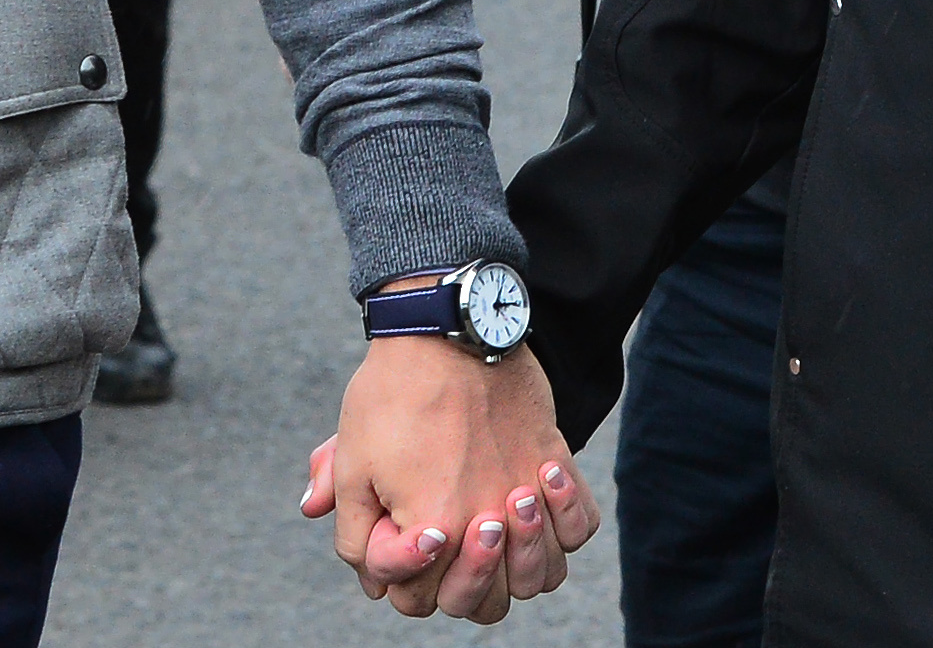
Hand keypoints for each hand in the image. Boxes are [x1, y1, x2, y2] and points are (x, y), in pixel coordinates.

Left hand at [305, 337, 594, 619]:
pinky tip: (535, 502)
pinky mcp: (552, 461)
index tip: (398, 538)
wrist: (442, 329)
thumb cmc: (391, 394)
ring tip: (495, 528)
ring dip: (518, 567)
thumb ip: (352, 530)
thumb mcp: (351, 460)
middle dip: (458, 584)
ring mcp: (527, 493)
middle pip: (487, 604)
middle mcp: (488, 521)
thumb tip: (372, 578)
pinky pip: (581, 526)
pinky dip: (564, 528)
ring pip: (542, 578)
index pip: (421, 600)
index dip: (400, 579)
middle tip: (445, 542)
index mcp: (434, 529)